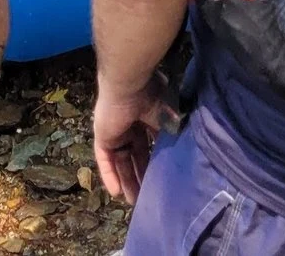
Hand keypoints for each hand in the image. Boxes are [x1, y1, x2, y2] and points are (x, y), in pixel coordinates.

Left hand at [93, 70, 175, 203]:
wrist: (129, 83)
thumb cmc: (153, 95)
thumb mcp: (169, 116)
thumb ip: (172, 131)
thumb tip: (182, 149)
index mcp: (147, 116)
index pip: (150, 144)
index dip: (155, 162)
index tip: (162, 179)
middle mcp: (130, 124)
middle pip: (135, 156)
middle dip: (141, 176)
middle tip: (148, 197)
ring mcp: (115, 130)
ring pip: (121, 161)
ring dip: (127, 180)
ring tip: (135, 202)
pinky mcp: (102, 135)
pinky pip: (105, 159)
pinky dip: (110, 175)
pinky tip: (116, 193)